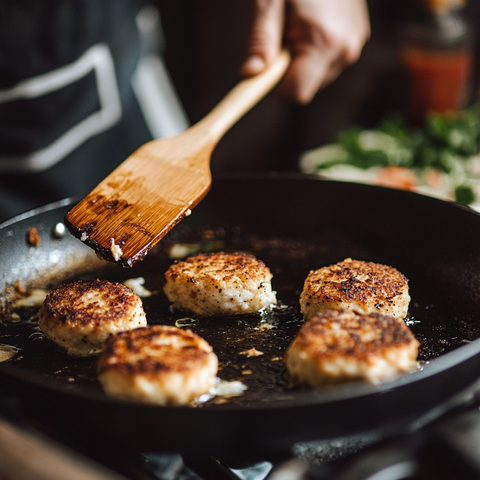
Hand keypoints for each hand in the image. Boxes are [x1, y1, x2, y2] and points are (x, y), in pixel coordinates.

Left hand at [240, 0, 369, 103]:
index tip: (262, 71)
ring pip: (316, 76)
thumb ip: (259, 42)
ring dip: (299, 62)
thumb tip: (249, 75)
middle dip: (286, 71)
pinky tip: (309, 24)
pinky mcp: (357, 38)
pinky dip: (312, 52)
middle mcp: (345, 50)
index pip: (297, 92)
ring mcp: (354, 44)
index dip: (276, 87)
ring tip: (296, 25)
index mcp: (324, 42)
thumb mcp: (268, 3)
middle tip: (280, 35)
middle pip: (306, 86)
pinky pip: (327, 61)